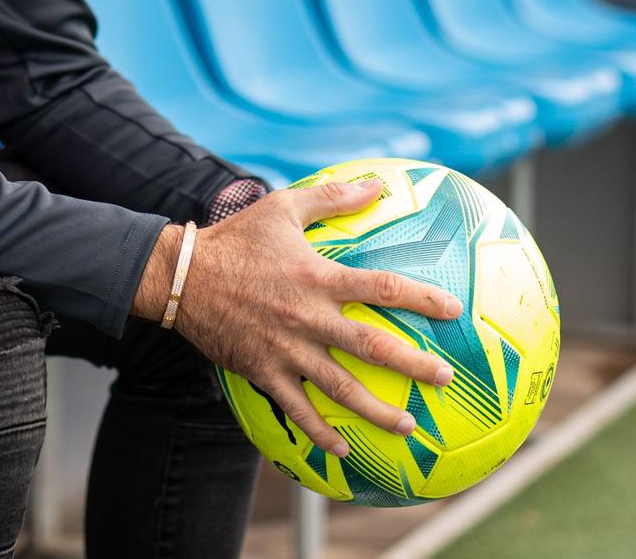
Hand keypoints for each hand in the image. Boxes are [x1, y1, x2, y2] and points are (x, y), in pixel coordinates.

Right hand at [133, 177, 461, 455]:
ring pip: (341, 387)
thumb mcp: (284, 208)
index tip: (453, 310)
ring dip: (377, 410)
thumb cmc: (237, 239)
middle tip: (445, 378)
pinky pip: (297, 408)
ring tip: (409, 426)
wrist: (182, 277)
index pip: (381, 288)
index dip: (421, 298)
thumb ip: (333, 198)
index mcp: (318, 278)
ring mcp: (287, 349)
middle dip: (414, 366)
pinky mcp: (264, 371)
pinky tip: (342, 450)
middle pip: (372, 347)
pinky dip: (320, 432)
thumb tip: (377, 184)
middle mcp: (308, 317)